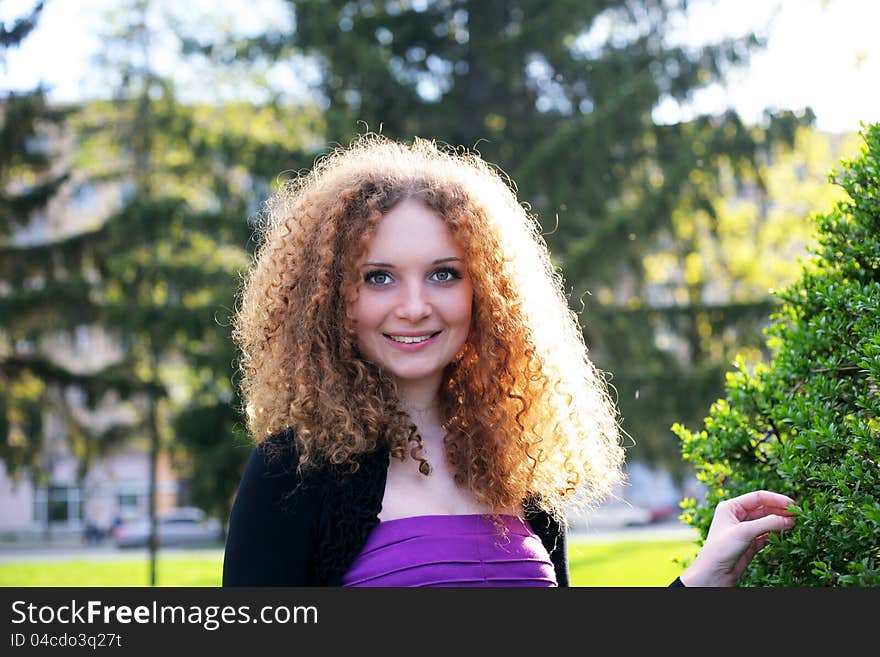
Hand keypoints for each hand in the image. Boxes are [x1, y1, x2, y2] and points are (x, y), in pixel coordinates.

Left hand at [679, 490, 796, 586]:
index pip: (758, 497)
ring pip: (766, 522)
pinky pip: (766, 535)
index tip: (793, 504)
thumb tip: (789, 519)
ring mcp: (743, 530)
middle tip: (798, 515)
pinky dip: (775, 534)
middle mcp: (736, 516)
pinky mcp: (749, 543)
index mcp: (730, 507)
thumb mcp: (744, 532)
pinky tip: (784, 535)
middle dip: (780, 511)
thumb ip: (768, 523)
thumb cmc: (721, 549)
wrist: (714, 574)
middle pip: (763, 509)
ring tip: (794, 524)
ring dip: (779, 522)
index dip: (776, 499)